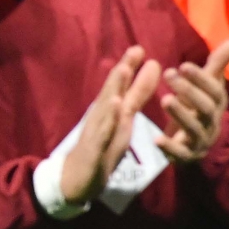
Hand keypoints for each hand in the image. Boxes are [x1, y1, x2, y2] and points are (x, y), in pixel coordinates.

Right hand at [59, 46, 163, 203]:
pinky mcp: (94, 149)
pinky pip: (102, 133)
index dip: (129, 67)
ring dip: (113, 89)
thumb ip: (137, 94)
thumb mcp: (124, 119)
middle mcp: (101, 117)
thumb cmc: (101, 148)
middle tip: (135, 51)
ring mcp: (95, 132)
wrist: (76, 179)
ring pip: (105, 108)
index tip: (140, 48)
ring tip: (123, 71)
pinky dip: (108, 119)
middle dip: (122, 72)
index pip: (119, 86)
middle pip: (111, 91)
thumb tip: (151, 68)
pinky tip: (114, 106)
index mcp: (109, 110)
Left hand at [156, 40, 228, 163]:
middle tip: (169, 74)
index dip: (202, 78)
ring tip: (164, 99)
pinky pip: (181, 153)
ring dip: (180, 114)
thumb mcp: (207, 88)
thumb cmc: (198, 109)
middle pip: (206, 108)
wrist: (197, 146)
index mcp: (217, 104)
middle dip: (189, 91)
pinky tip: (156, 139)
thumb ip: (216, 66)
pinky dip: (170, 147)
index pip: (215, 90)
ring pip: (194, 128)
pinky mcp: (187, 156)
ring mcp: (201, 141)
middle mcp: (212, 122)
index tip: (183, 65)